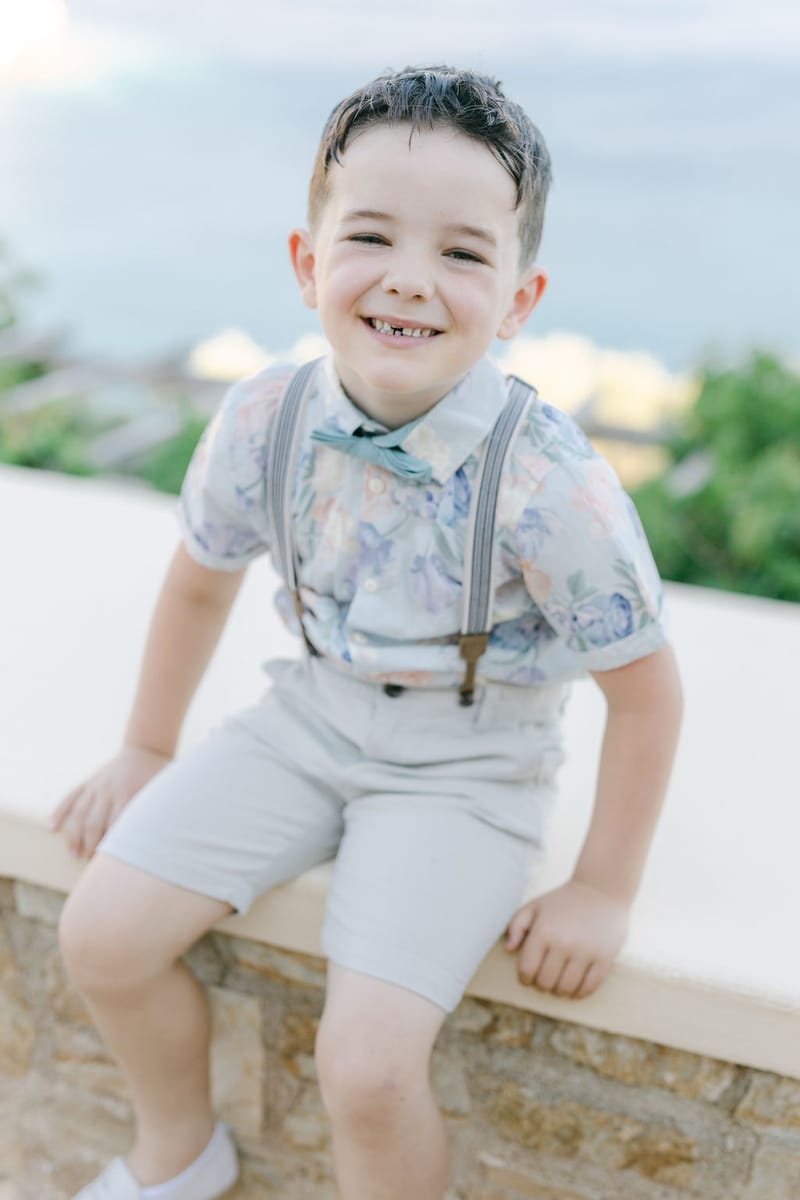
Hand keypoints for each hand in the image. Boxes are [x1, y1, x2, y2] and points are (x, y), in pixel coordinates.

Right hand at [49, 745, 171, 859]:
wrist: (146, 749)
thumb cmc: (157, 777)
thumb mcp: (159, 793)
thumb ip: (152, 814)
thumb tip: (154, 840)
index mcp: (126, 793)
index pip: (115, 826)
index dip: (111, 845)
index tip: (110, 861)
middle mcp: (107, 789)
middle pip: (94, 822)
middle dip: (91, 844)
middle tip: (91, 862)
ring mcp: (96, 784)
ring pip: (79, 812)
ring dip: (74, 834)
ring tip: (73, 853)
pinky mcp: (89, 781)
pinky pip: (70, 796)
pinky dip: (60, 811)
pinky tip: (53, 826)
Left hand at [504, 879, 629, 998]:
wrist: (602, 889)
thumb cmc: (563, 900)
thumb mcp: (535, 906)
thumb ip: (516, 925)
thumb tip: (509, 950)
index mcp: (544, 931)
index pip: (527, 969)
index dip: (524, 978)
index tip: (527, 978)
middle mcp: (564, 943)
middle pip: (545, 983)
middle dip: (541, 985)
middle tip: (544, 980)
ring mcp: (585, 952)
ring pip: (566, 989)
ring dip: (559, 991)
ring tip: (558, 985)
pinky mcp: (605, 958)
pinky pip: (589, 987)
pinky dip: (579, 993)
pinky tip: (575, 987)